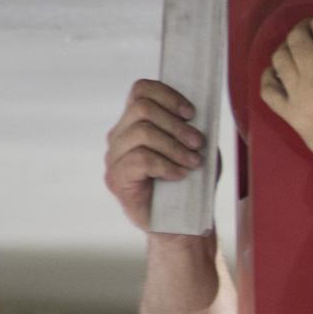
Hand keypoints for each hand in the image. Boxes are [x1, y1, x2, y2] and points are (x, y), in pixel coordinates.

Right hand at [105, 79, 204, 231]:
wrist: (184, 223)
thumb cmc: (192, 184)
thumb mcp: (199, 149)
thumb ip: (193, 126)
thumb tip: (195, 110)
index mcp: (136, 122)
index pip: (141, 90)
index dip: (168, 95)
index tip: (193, 113)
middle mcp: (120, 136)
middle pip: (142, 108)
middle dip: (176, 125)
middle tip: (198, 144)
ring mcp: (114, 158)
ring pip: (142, 133)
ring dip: (175, 146)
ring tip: (193, 163)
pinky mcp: (115, 179)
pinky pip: (140, 159)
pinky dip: (166, 165)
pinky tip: (180, 175)